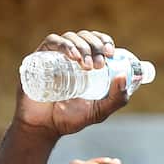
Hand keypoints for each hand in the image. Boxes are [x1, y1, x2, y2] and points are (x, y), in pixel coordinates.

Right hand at [14, 31, 129, 138]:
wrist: (44, 126)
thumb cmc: (71, 118)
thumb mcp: (100, 110)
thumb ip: (117, 98)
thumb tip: (124, 76)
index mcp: (87, 64)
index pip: (98, 42)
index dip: (105, 41)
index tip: (110, 53)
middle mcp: (72, 57)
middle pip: (85, 37)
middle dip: (95, 46)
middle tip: (99, 64)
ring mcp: (55, 56)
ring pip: (70, 37)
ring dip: (82, 47)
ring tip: (87, 66)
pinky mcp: (39, 58)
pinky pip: (52, 42)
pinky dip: (64, 45)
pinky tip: (73, 56)